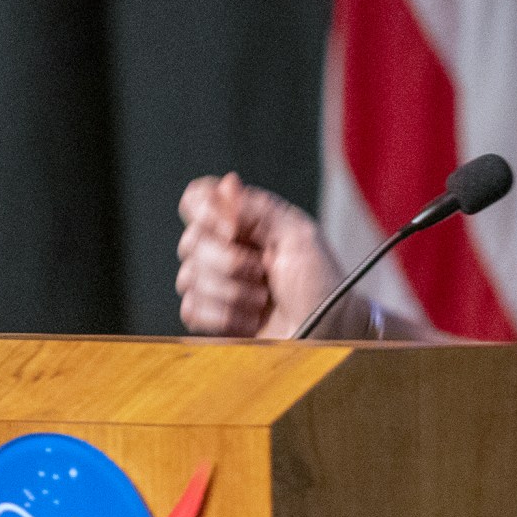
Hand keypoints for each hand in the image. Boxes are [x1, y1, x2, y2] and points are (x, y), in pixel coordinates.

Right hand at [175, 173, 345, 337]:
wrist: (328, 331)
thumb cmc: (322, 283)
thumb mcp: (300, 236)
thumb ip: (260, 209)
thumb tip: (226, 185)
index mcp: (245, 221)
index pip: (198, 199)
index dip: (206, 212)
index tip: (232, 229)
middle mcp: (225, 247)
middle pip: (190, 241)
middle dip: (228, 261)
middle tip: (263, 272)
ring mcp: (216, 282)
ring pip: (188, 278)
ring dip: (232, 292)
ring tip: (263, 300)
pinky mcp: (213, 315)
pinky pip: (191, 309)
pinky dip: (222, 316)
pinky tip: (249, 320)